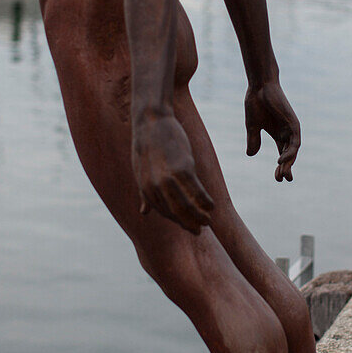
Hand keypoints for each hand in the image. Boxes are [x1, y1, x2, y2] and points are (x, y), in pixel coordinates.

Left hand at [133, 115, 212, 233]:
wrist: (151, 122)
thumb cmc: (146, 146)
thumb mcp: (140, 172)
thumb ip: (144, 193)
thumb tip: (143, 212)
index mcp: (145, 189)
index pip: (164, 212)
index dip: (177, 221)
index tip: (189, 227)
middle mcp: (155, 187)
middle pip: (175, 213)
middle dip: (189, 224)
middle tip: (201, 230)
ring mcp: (168, 178)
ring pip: (186, 205)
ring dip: (199, 216)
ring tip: (208, 221)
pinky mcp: (182, 168)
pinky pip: (196, 191)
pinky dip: (205, 200)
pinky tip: (211, 205)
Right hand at [245, 82, 300, 181]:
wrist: (260, 87)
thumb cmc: (256, 103)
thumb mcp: (252, 126)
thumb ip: (253, 140)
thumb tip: (250, 155)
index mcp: (278, 134)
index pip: (283, 154)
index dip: (281, 167)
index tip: (277, 179)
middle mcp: (287, 132)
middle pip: (289, 154)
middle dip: (286, 168)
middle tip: (281, 180)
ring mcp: (291, 128)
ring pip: (293, 150)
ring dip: (288, 163)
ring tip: (283, 174)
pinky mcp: (294, 123)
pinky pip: (295, 141)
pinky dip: (289, 152)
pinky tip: (281, 160)